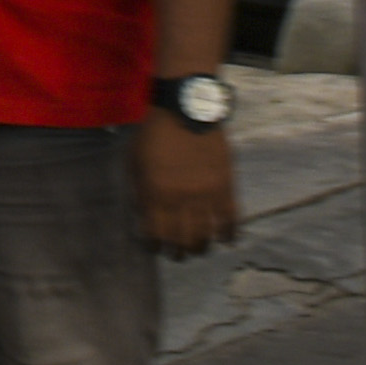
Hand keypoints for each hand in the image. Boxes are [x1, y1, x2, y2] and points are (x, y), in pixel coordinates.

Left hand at [136, 115, 240, 258]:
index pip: (156, 234)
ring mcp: (205, 193)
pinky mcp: (226, 185)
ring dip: (202, 247)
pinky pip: (231, 218)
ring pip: (207, 234)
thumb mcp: (134, 162)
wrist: (185, 109)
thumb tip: (144, 218)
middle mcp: (180, 199)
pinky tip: (226, 240)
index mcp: (154, 193)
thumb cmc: (153, 135)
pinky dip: (230, 233)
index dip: (155, 246)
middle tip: (178, 255)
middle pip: (182, 239)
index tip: (155, 249)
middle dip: (178, 252)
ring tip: (198, 250)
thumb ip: (139, 192)